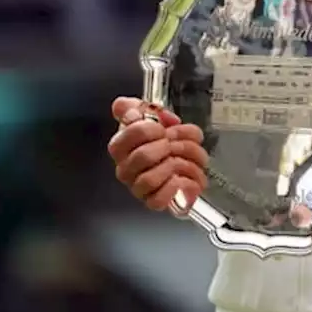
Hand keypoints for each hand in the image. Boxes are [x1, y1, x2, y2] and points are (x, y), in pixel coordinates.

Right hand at [107, 97, 208, 211]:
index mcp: (122, 146)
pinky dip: (180, 186)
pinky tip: (188, 177)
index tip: (163, 128)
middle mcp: (126, 169)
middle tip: (178, 145)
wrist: (182, 167)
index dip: (153, 128)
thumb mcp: (153, 117)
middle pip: (144, 156)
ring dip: (181, 164)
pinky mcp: (154, 202)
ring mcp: (138, 188)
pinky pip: (160, 200)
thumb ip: (138, 108)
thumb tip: (129, 109)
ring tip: (189, 160)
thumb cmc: (164, 142)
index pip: (131, 132)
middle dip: (171, 145)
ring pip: (152, 178)